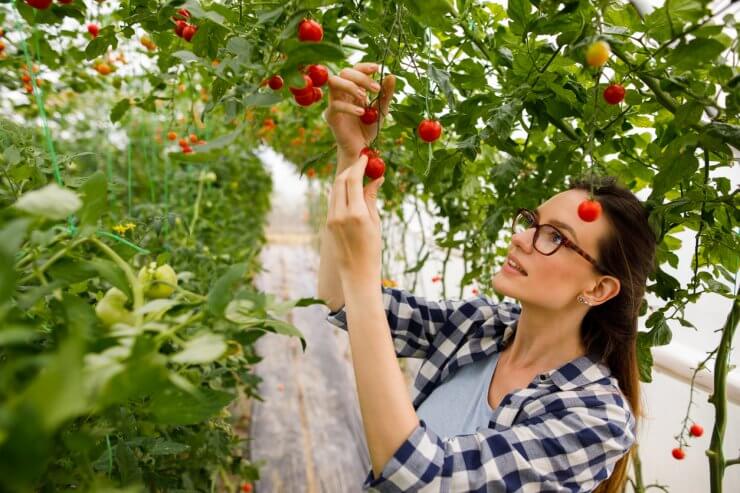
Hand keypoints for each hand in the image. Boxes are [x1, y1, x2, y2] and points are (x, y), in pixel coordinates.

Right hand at [324, 62, 395, 158]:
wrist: (362, 148)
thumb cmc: (369, 127)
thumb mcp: (381, 109)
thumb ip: (385, 94)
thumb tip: (391, 75)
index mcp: (353, 87)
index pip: (355, 69)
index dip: (364, 66)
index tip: (377, 68)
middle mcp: (342, 92)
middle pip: (344, 72)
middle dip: (361, 77)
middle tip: (375, 89)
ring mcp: (334, 102)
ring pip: (334, 82)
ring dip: (350, 86)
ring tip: (364, 96)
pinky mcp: (331, 115)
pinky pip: (335, 105)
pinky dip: (349, 107)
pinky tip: (361, 113)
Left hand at [326, 153, 385, 284]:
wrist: (357, 273)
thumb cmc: (372, 249)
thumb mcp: (375, 222)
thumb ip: (372, 198)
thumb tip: (376, 178)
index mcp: (356, 214)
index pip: (353, 180)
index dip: (358, 166)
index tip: (365, 158)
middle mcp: (340, 214)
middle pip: (340, 181)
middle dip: (350, 169)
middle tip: (361, 164)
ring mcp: (331, 219)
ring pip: (334, 190)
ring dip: (344, 179)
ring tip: (357, 176)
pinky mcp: (327, 224)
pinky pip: (332, 201)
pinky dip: (341, 192)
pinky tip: (351, 191)